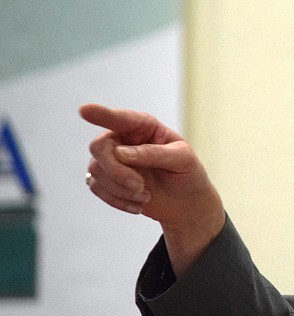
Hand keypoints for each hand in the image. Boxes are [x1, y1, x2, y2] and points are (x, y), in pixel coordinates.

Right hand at [81, 104, 224, 275]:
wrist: (185, 202)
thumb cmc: (187, 174)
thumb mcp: (182, 160)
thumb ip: (154, 153)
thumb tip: (120, 153)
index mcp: (144, 126)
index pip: (119, 118)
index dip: (101, 114)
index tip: (84, 110)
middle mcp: (123, 138)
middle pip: (99, 146)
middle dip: (117, 170)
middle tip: (140, 186)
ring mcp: (110, 159)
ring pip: (96, 169)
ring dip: (121, 188)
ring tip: (146, 195)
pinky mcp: (105, 179)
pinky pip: (96, 187)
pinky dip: (117, 200)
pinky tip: (138, 205)